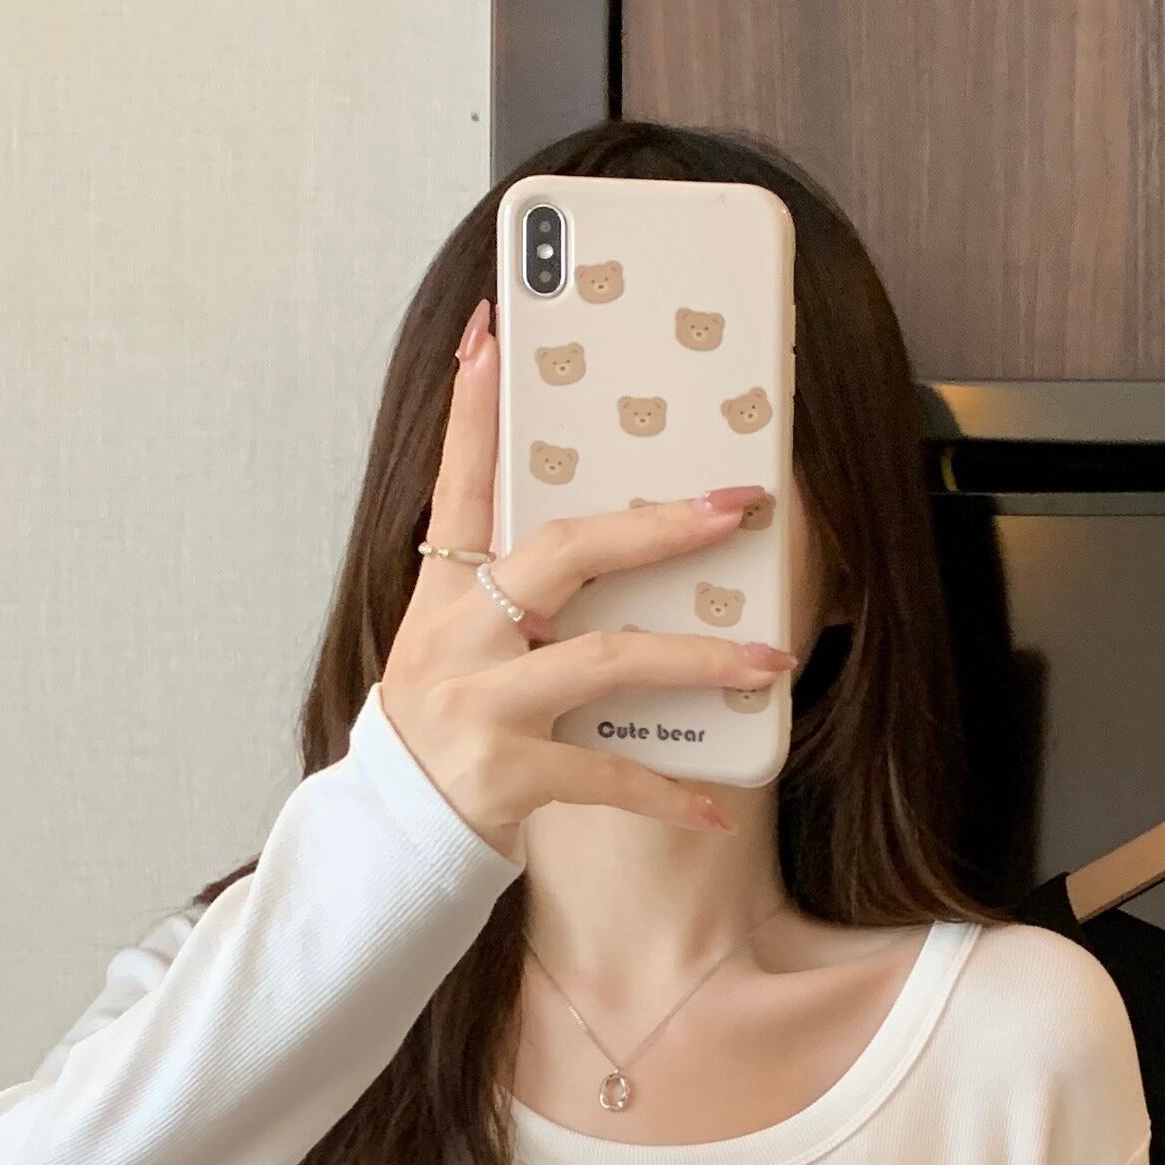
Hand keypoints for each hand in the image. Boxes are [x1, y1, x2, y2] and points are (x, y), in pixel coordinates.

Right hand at [377, 299, 796, 852]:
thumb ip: (515, 598)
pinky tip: (719, 806)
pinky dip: (669, 794)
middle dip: (653, 527)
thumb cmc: (449, 732)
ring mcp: (482, 704)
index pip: (459, 483)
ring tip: (770, 659)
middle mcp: (460, 638)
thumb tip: (615, 544)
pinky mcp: (509, 775)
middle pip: (561, 555)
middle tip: (732, 507)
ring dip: (698, 658)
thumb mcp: (459, 649)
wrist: (394, 834)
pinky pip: (610, 777)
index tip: (490, 330)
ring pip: (606, 661)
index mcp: (444, 596)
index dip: (472, 408)